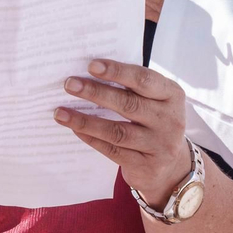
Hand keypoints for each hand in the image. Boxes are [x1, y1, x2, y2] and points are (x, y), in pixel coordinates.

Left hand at [55, 59, 191, 200]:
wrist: (172, 166)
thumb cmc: (155, 122)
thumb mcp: (154, 101)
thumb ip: (132, 88)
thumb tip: (89, 74)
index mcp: (172, 95)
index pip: (144, 79)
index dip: (117, 71)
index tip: (91, 65)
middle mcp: (170, 120)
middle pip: (128, 104)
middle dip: (95, 92)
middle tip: (70, 84)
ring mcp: (160, 145)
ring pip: (116, 131)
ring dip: (85, 120)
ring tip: (61, 112)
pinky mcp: (146, 166)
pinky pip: (112, 150)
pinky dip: (91, 138)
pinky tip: (74, 129)